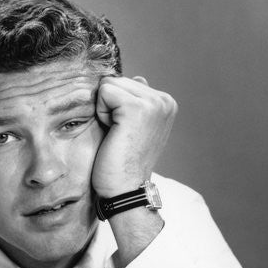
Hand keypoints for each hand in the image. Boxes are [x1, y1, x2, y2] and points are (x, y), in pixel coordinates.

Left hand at [91, 75, 176, 197]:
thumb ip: (138, 100)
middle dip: (110, 106)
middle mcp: (164, 100)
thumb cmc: (123, 162)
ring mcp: (153, 103)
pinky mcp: (136, 108)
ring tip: (117, 134)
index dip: (116, 107)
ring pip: (109, 84)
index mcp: (166, 103)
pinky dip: (101, 113)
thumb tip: (138, 77)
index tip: (125, 132)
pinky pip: (104, 92)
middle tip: (119, 135)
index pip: (127, 82)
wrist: (125, 190)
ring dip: (105, 110)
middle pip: (117, 80)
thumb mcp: (135, 126)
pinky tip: (113, 133)